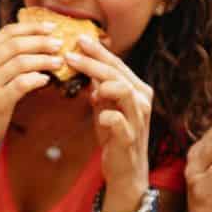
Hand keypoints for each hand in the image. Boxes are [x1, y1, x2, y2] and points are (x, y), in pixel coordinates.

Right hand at [0, 20, 62, 151]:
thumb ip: (1, 58)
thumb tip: (33, 42)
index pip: (7, 33)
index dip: (31, 27)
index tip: (51, 27)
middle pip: (16, 44)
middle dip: (41, 41)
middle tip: (59, 44)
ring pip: (21, 62)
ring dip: (44, 60)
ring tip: (58, 62)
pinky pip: (22, 84)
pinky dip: (36, 79)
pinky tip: (45, 80)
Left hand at [64, 35, 153, 202]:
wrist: (126, 172)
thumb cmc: (115, 137)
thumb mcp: (105, 108)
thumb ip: (100, 88)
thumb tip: (85, 66)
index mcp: (137, 89)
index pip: (116, 64)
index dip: (97, 51)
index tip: (77, 39)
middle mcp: (141, 100)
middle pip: (118, 72)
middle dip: (93, 61)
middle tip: (69, 53)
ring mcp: (138, 119)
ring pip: (123, 90)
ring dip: (102, 81)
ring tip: (82, 77)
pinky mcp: (130, 138)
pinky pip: (120, 121)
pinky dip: (108, 116)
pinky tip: (98, 114)